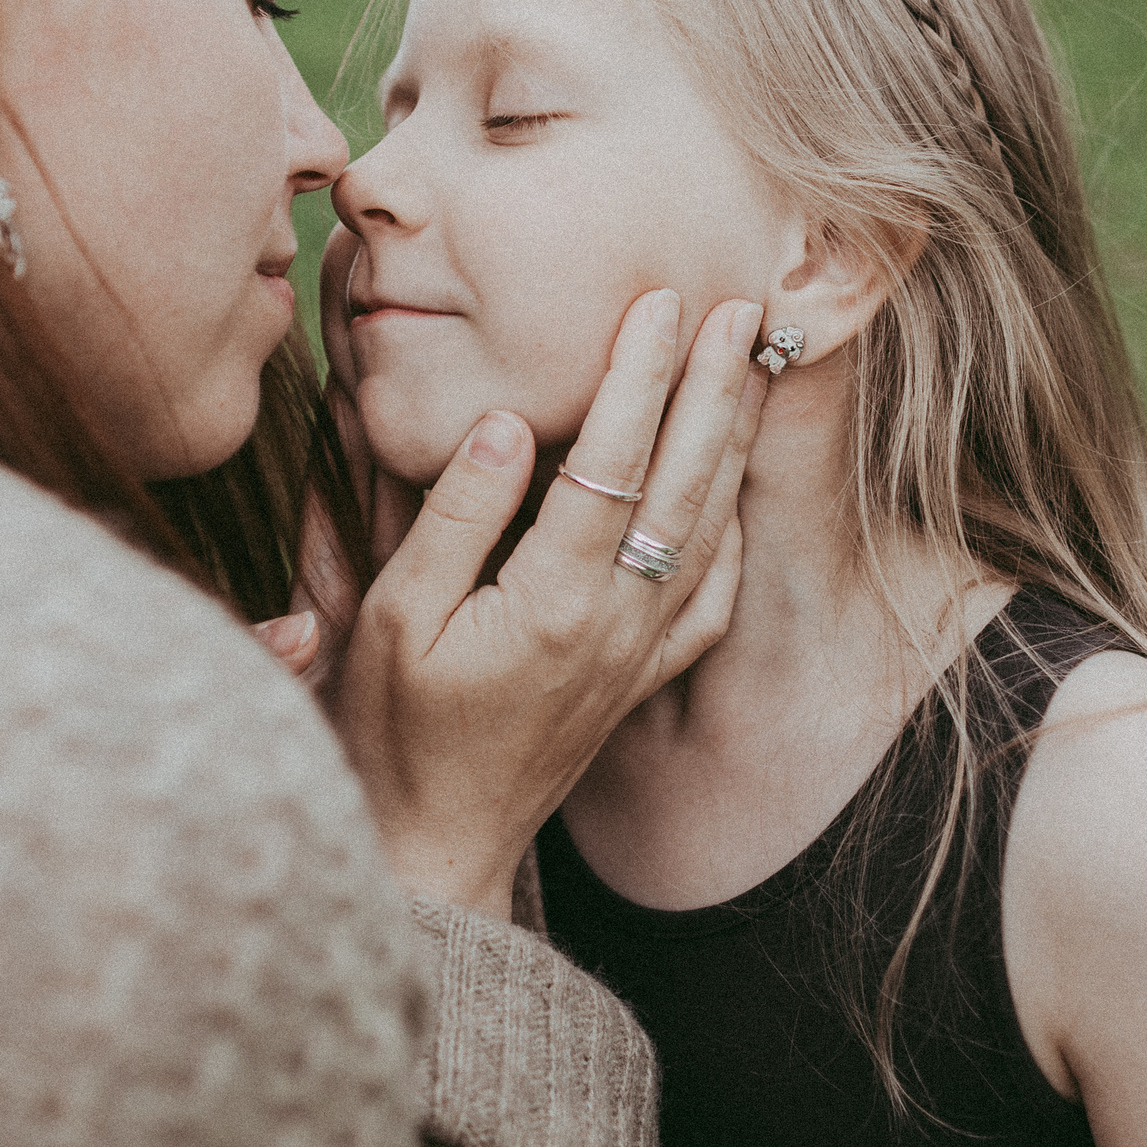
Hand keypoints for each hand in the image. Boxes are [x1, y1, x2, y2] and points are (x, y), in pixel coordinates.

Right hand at [319, 276, 769, 916]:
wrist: (435, 844)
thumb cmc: (394, 730)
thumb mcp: (396, 617)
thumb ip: (455, 515)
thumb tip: (507, 419)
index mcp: (554, 600)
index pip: (611, 458)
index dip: (638, 374)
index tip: (657, 302)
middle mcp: (617, 623)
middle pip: (684, 481)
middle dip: (713, 385)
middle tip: (739, 305)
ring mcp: (641, 653)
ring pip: (710, 528)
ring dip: (733, 439)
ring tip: (753, 365)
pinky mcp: (643, 678)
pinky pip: (713, 595)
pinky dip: (735, 531)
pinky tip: (739, 489)